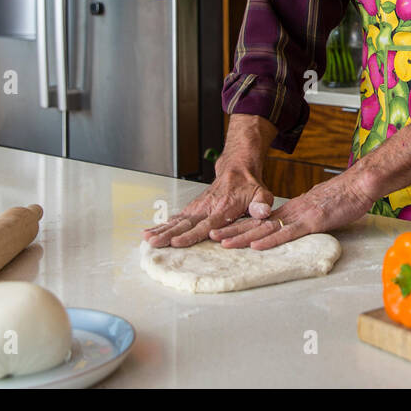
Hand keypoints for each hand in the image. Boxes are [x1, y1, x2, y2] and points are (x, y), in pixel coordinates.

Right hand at [142, 158, 274, 248]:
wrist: (237, 168)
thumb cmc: (249, 186)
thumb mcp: (262, 192)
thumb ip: (262, 203)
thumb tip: (263, 211)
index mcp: (223, 207)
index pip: (206, 224)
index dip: (191, 234)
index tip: (177, 242)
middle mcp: (207, 207)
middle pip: (186, 223)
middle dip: (169, 233)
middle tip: (154, 242)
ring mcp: (198, 207)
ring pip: (177, 220)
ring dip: (162, 229)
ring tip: (147, 238)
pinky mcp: (193, 208)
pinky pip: (176, 218)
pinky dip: (162, 225)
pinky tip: (150, 233)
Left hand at [207, 168, 377, 249]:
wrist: (358, 184)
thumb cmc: (343, 196)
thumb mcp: (319, 206)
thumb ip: (305, 214)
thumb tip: (297, 223)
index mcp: (292, 208)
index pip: (262, 219)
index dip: (241, 226)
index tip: (224, 231)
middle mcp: (291, 211)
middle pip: (257, 224)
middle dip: (233, 231)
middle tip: (212, 237)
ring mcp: (300, 216)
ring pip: (266, 229)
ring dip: (243, 237)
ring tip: (223, 243)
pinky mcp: (312, 222)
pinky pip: (287, 234)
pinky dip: (270, 241)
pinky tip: (256, 246)